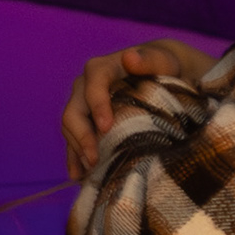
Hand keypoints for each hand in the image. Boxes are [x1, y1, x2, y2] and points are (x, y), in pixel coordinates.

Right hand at [60, 39, 202, 176]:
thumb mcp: (164, 61)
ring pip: (70, 128)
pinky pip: (73, 140)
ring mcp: (83, 105)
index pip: (93, 84)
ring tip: (90, 173)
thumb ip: (150, 59)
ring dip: (77, 151)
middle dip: (82, 137)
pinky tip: (78, 177)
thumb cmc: (164, 67)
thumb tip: (130, 57)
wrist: (159, 74)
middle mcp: (85, 86)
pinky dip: (75, 158)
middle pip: (74, 111)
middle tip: (95, 160)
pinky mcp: (86, 121)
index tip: (106, 128)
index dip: (97, 105)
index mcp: (102, 68)